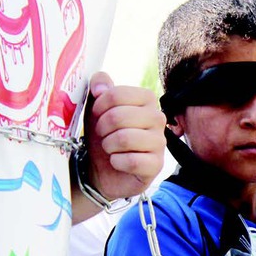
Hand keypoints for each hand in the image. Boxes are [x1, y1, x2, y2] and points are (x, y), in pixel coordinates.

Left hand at [84, 72, 164, 199]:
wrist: (105, 169)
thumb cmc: (104, 134)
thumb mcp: (96, 107)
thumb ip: (99, 86)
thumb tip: (100, 87)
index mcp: (146, 99)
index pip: (118, 94)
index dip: (100, 105)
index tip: (97, 114)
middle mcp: (158, 118)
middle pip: (119, 116)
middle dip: (102, 127)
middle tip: (103, 134)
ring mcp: (160, 142)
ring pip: (125, 138)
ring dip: (108, 145)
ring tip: (110, 148)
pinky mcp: (156, 165)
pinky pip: (132, 161)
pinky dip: (116, 162)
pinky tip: (118, 162)